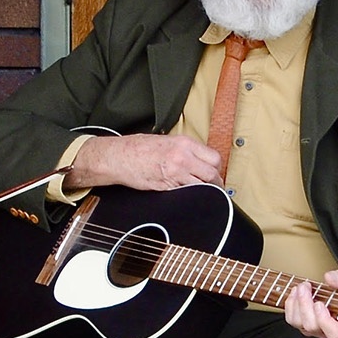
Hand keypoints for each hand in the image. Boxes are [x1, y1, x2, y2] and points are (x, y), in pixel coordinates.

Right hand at [66, 133, 223, 191]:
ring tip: (200, 192)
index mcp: (184, 144)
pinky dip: (188, 196)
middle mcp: (182, 158)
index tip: (216, 174)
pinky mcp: (166, 187)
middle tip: (214, 187)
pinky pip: (185, 194)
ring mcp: (175, 174)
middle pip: (212, 174)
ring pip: (201, 187)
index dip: (218, 169)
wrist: (119, 157)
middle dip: (215, 183)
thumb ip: (185, 150)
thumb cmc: (137, 148)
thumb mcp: (166, 141)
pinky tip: (185, 195)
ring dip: (203, 191)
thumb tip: (200, 160)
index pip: (214, 158)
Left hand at [283, 269, 337, 337]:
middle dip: (305, 304)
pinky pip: (291, 319)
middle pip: (311, 326)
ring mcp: (314, 328)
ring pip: (298, 323)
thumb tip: (329, 278)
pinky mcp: (303, 322)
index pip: (333, 333)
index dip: (324, 320)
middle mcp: (327, 330)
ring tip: (301, 287)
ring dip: (296, 303)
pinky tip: (295, 292)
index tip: (319, 304)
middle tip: (305, 286)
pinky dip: (290, 304)